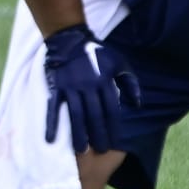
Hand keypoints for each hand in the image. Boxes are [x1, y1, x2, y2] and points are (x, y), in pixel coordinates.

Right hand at [42, 24, 140, 153]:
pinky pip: (53, 108)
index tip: (114, 144)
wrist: (69, 38)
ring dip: (78, 133)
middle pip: (94, 116)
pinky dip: (51, 124)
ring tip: (80, 150)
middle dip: (98, 135)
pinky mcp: (56, 87)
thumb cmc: (97, 51)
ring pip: (76, 115)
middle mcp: (88, 86)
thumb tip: (138, 105)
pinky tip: (50, 139)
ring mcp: (70, 87)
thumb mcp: (120, 63)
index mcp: (104, 82)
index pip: (111, 111)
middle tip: (100, 150)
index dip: (113, 128)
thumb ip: (130, 83)